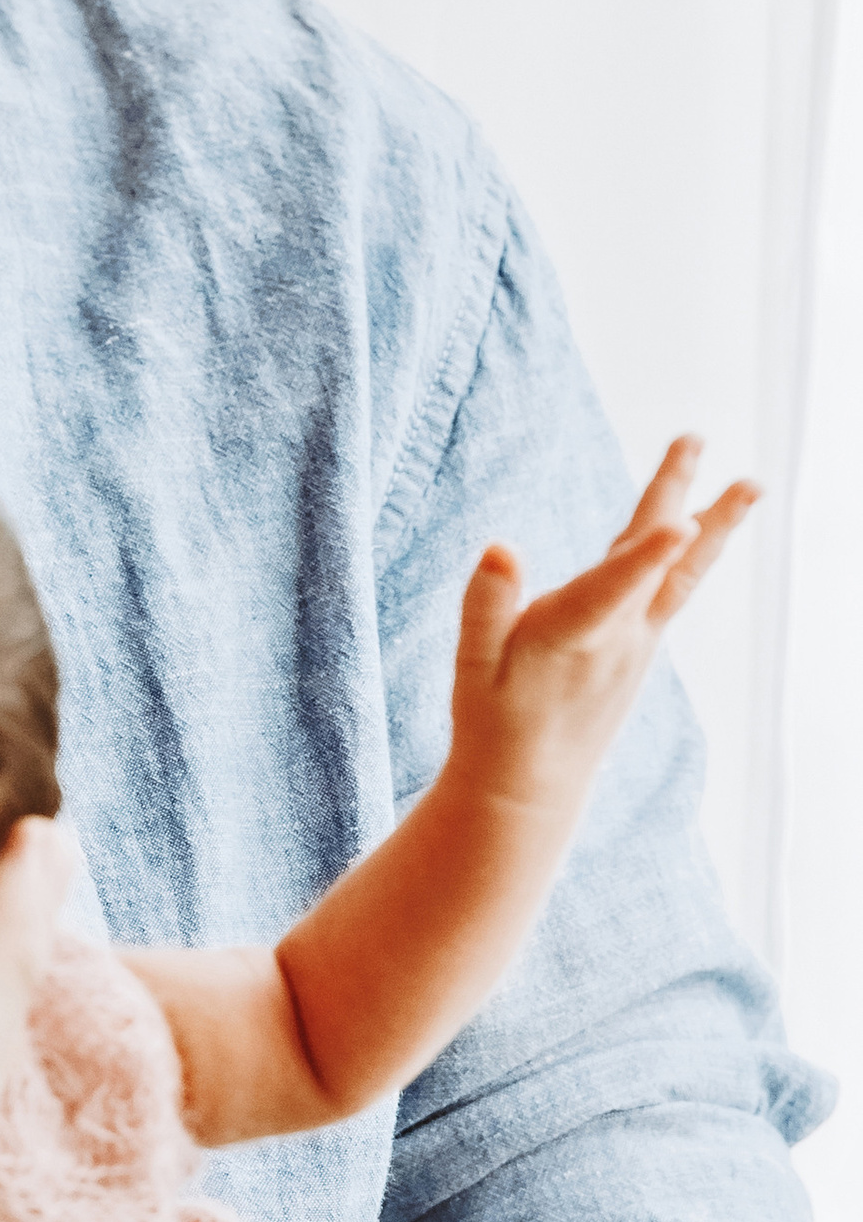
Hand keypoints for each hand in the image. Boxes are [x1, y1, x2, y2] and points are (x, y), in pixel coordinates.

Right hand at [451, 437, 756, 811]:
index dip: (646, 555)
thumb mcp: (473, 664)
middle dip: (679, 494)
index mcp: (570, 637)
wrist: (530, 784)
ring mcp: (635, 642)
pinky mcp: (638, 647)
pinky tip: (698, 530)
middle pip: (659, 560)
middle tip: (696, 438)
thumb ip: (487, 605)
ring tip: (747, 485)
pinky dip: (692, 553)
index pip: (613, 589)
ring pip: (681, 573)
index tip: (683, 522)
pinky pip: (673, 589)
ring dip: (715, 523)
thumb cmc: (493, 720)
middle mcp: (616, 637)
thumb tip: (500, 547)